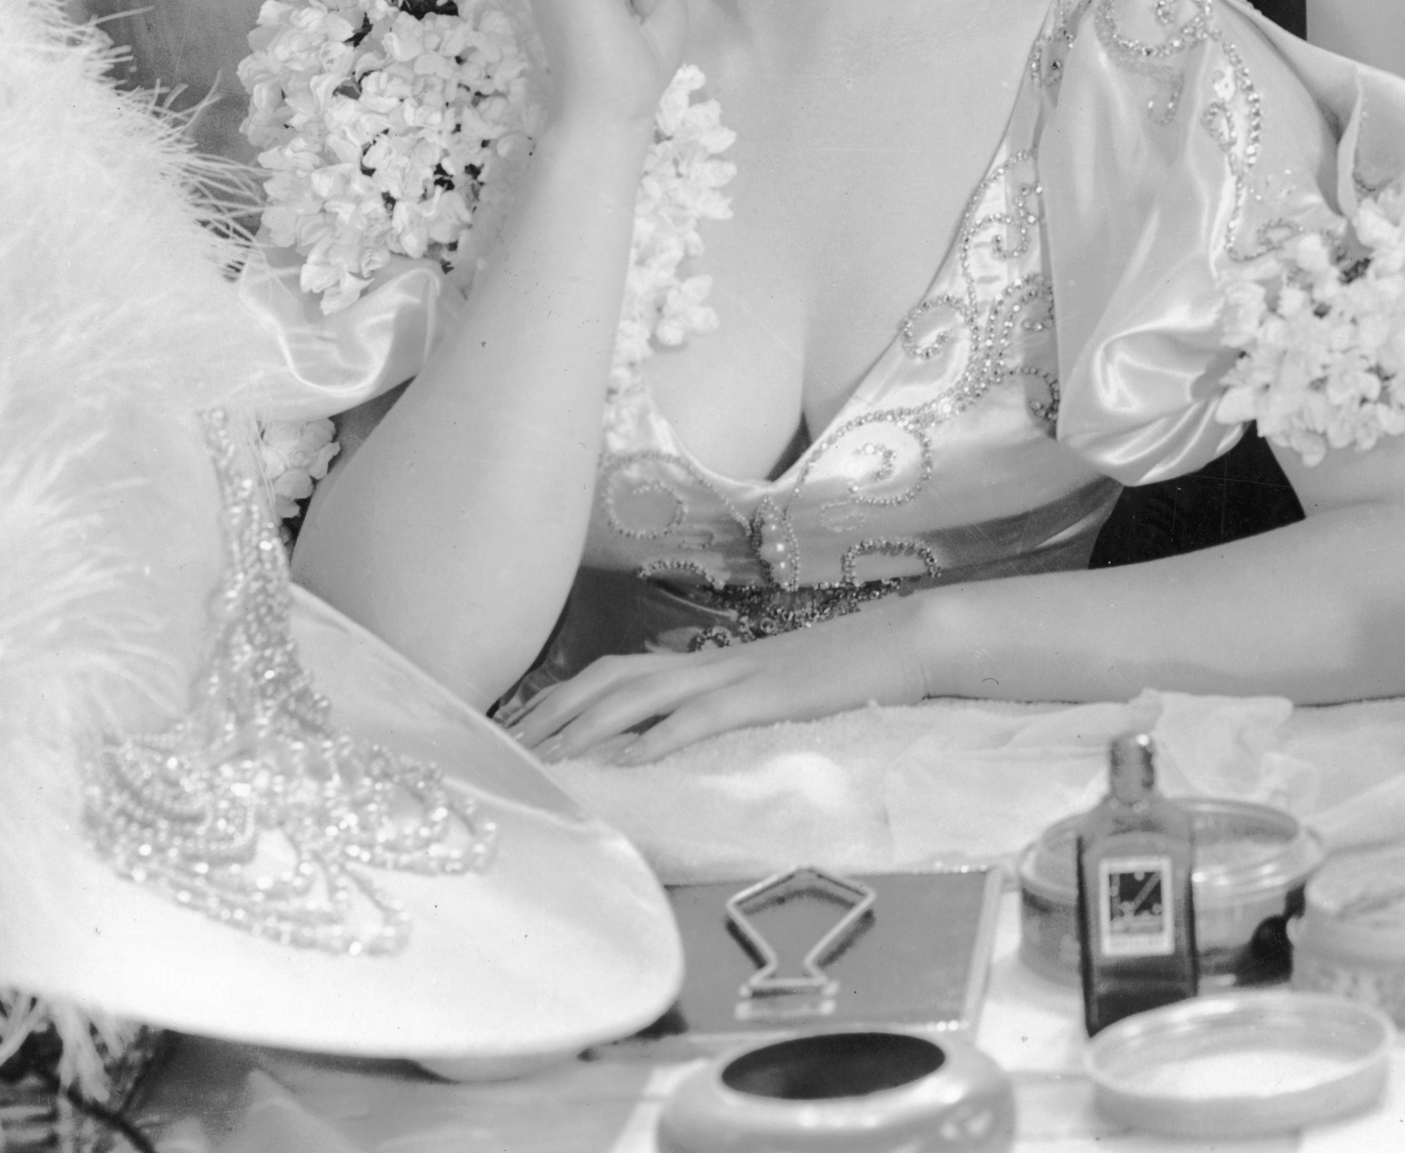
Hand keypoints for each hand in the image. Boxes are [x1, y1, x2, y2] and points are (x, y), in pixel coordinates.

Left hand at [508, 594, 933, 764]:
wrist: (898, 642)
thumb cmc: (835, 675)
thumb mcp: (763, 695)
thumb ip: (714, 712)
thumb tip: (665, 745)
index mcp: (702, 664)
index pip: (611, 674)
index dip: (558, 700)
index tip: (513, 734)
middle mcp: (705, 663)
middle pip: (608, 678)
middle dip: (552, 713)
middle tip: (506, 751)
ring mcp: (735, 675)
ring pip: (642, 693)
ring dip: (589, 727)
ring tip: (548, 759)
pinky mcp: (766, 695)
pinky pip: (703, 716)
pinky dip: (661, 738)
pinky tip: (630, 763)